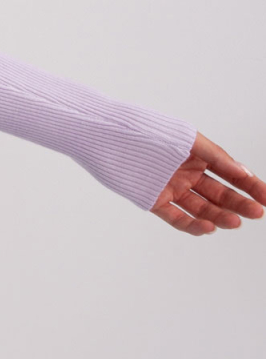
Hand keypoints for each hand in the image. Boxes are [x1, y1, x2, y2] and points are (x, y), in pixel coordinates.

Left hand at [151, 131, 265, 236]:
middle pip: (219, 194)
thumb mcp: (188, 140)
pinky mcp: (155, 201)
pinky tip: (209, 228)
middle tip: (256, 213)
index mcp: (198, 156)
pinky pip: (177, 217)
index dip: (251, 186)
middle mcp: (187, 174)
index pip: (231, 173)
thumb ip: (216, 156)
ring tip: (235, 222)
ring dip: (219, 217)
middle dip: (239, 204)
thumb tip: (245, 172)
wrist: (108, 135)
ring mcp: (172, 188)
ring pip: (201, 208)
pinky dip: (193, 225)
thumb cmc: (148, 130)